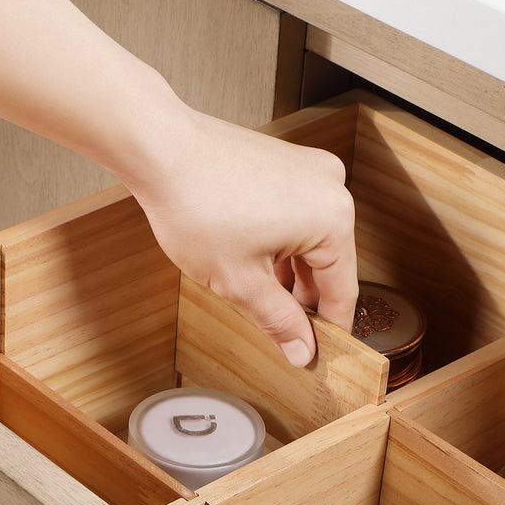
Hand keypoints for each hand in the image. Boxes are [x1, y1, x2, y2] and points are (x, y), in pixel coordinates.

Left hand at [128, 108, 357, 365]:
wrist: (160, 151)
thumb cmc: (196, 205)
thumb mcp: (241, 282)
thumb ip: (278, 321)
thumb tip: (302, 350)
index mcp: (333, 218)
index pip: (343, 290)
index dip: (329, 330)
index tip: (318, 354)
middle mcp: (331, 187)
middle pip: (328, 264)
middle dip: (303, 300)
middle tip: (281, 335)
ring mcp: (310, 169)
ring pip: (309, 241)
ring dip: (288, 274)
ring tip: (255, 298)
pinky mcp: (287, 162)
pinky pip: (295, 216)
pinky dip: (279, 244)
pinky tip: (251, 264)